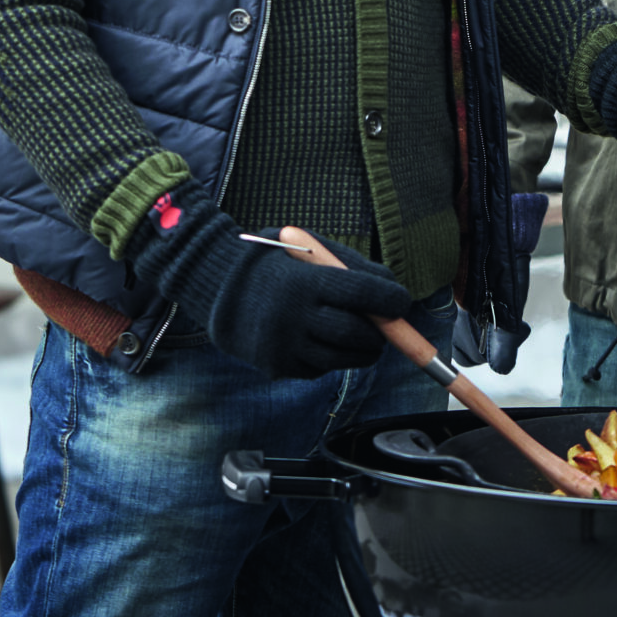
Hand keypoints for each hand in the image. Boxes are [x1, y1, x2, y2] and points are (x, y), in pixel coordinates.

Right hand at [125, 187, 409, 378]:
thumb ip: (349, 264)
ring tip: (363, 336)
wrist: (215, 286)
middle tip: (386, 325)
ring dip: (362, 351)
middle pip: (356, 334)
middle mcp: (293, 317)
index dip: (390, 300)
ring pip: (342, 359)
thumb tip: (392, 289)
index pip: (361, 294)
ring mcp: (284, 346)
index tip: (401, 302)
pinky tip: (323, 340)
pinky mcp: (278, 366)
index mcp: (303, 281)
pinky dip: (332, 358)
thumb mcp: (307, 247)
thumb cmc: (271, 262)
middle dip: (381, 333)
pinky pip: (320, 369)